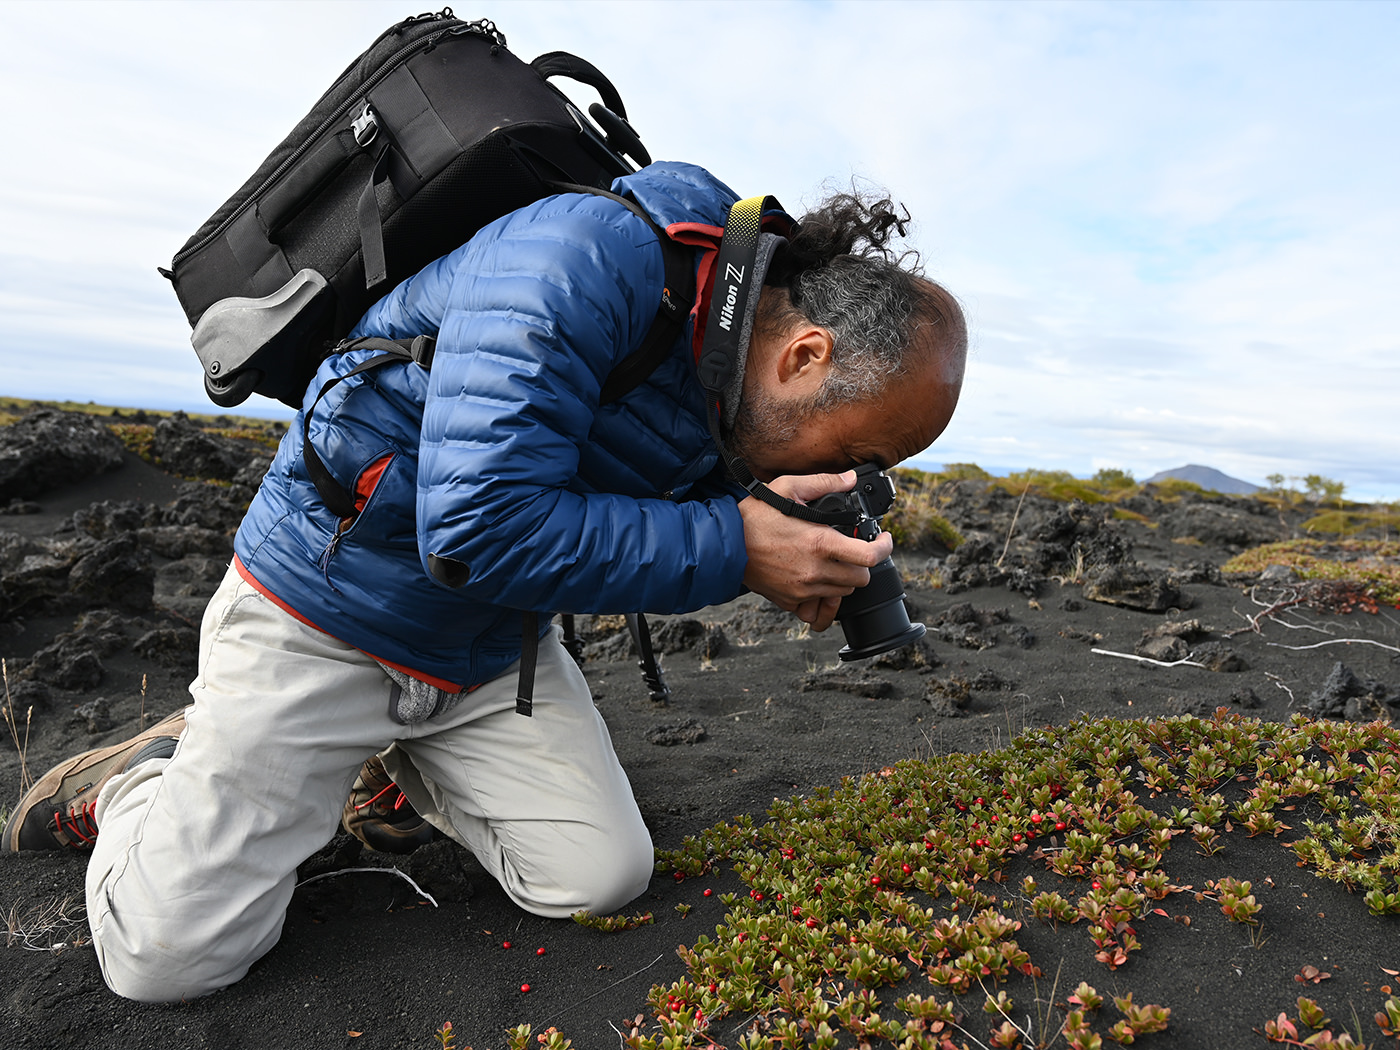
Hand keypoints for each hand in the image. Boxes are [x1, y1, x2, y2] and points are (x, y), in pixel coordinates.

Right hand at [738, 471, 892, 631]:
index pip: (870, 557)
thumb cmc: (753, 516)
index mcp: (819, 543)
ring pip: (843, 593)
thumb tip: (849, 479)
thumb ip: (823, 482)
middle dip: (864, 563)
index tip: (884, 540)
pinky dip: (825, 598)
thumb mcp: (787, 488)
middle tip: (855, 549)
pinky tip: (820, 582)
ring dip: (845, 578)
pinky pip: (819, 609)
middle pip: (861, 579)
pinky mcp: (791, 601)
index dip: (885, 548)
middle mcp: (815, 571)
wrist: (724, 544)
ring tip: (834, 561)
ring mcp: (803, 589)